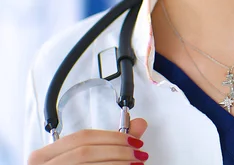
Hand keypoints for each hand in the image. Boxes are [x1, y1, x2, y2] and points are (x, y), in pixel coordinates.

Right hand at [28, 118, 148, 164]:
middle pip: (86, 151)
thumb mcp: (86, 158)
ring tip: (136, 163)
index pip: (82, 136)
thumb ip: (114, 143)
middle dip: (117, 150)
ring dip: (118, 163)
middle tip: (139, 153)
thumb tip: (139, 123)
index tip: (134, 140)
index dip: (111, 136)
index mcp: (43, 155)